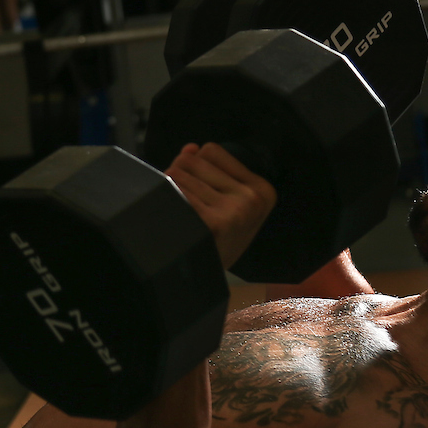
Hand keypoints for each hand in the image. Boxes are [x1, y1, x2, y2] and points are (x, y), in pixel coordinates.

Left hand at [165, 142, 276, 270]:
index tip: (199, 187)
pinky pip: (175, 192)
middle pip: (192, 160)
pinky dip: (166, 200)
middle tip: (184, 201)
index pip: (212, 150)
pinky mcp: (214, 222)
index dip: (196, 164)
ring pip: (179, 174)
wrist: (207, 280)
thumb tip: (190, 147)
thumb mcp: (228, 205)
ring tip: (179, 211)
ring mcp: (235, 210)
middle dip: (180, 176)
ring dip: (170, 188)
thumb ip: (210, 171)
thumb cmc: (217, 242)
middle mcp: (252, 198)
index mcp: (262, 190)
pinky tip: (174, 217)